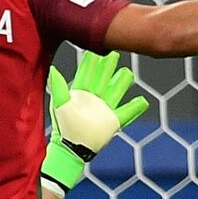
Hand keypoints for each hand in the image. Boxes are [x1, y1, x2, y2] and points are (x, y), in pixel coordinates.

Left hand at [42, 50, 149, 195]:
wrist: (72, 149)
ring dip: (122, 82)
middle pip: (104, 78)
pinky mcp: (113, 121)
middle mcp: (95, 99)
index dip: (92, 62)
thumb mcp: (60, 106)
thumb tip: (53, 70)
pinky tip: (143, 100)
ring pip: (117, 91)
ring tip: (127, 73)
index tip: (96, 49)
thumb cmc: (64, 128)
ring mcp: (105, 109)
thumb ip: (58, 88)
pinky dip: (136, 107)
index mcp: (81, 94)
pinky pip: (128, 112)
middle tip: (113, 53)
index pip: (88, 74)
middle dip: (108, 66)